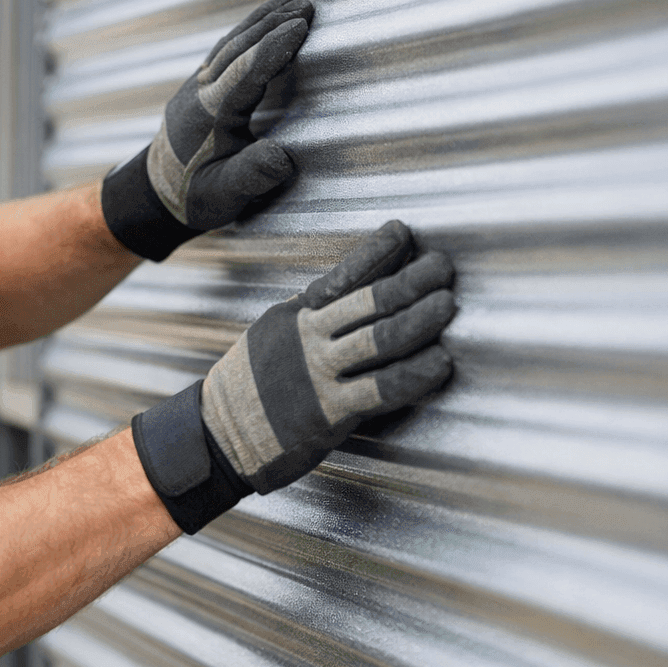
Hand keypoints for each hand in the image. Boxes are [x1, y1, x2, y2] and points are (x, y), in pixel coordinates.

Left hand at [101, 0, 314, 260]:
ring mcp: (194, 87)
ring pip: (229, 44)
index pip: (246, 71)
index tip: (302, 25)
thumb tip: (282, 157)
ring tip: (290, 1)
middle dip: (273, 24)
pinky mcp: (196, 87)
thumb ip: (251, 175)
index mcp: (210, 116)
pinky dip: (246, 32)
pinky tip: (261, 24)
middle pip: (238, 48)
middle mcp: (199, 93)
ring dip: (260, 21)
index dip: (275, 47)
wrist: (155, 194)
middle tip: (308, 6)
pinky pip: (224, 50)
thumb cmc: (194, 197)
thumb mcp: (225, 195)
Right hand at [130, 221, 456, 532]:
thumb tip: (350, 290)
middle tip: (442, 268)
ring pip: (379, 339)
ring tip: (448, 305)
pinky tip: (439, 364)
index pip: (344, 275)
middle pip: (370, 302)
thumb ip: (311, 314)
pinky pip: (381, 389)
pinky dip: (414, 375)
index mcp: (297, 315)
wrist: (218, 433)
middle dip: (412, 281)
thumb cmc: (250, 385)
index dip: (377, 252)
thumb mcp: (274, 333)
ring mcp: (319, 373)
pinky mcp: (329, 412)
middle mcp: (309, 338)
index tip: (404, 233)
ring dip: (419, 320)